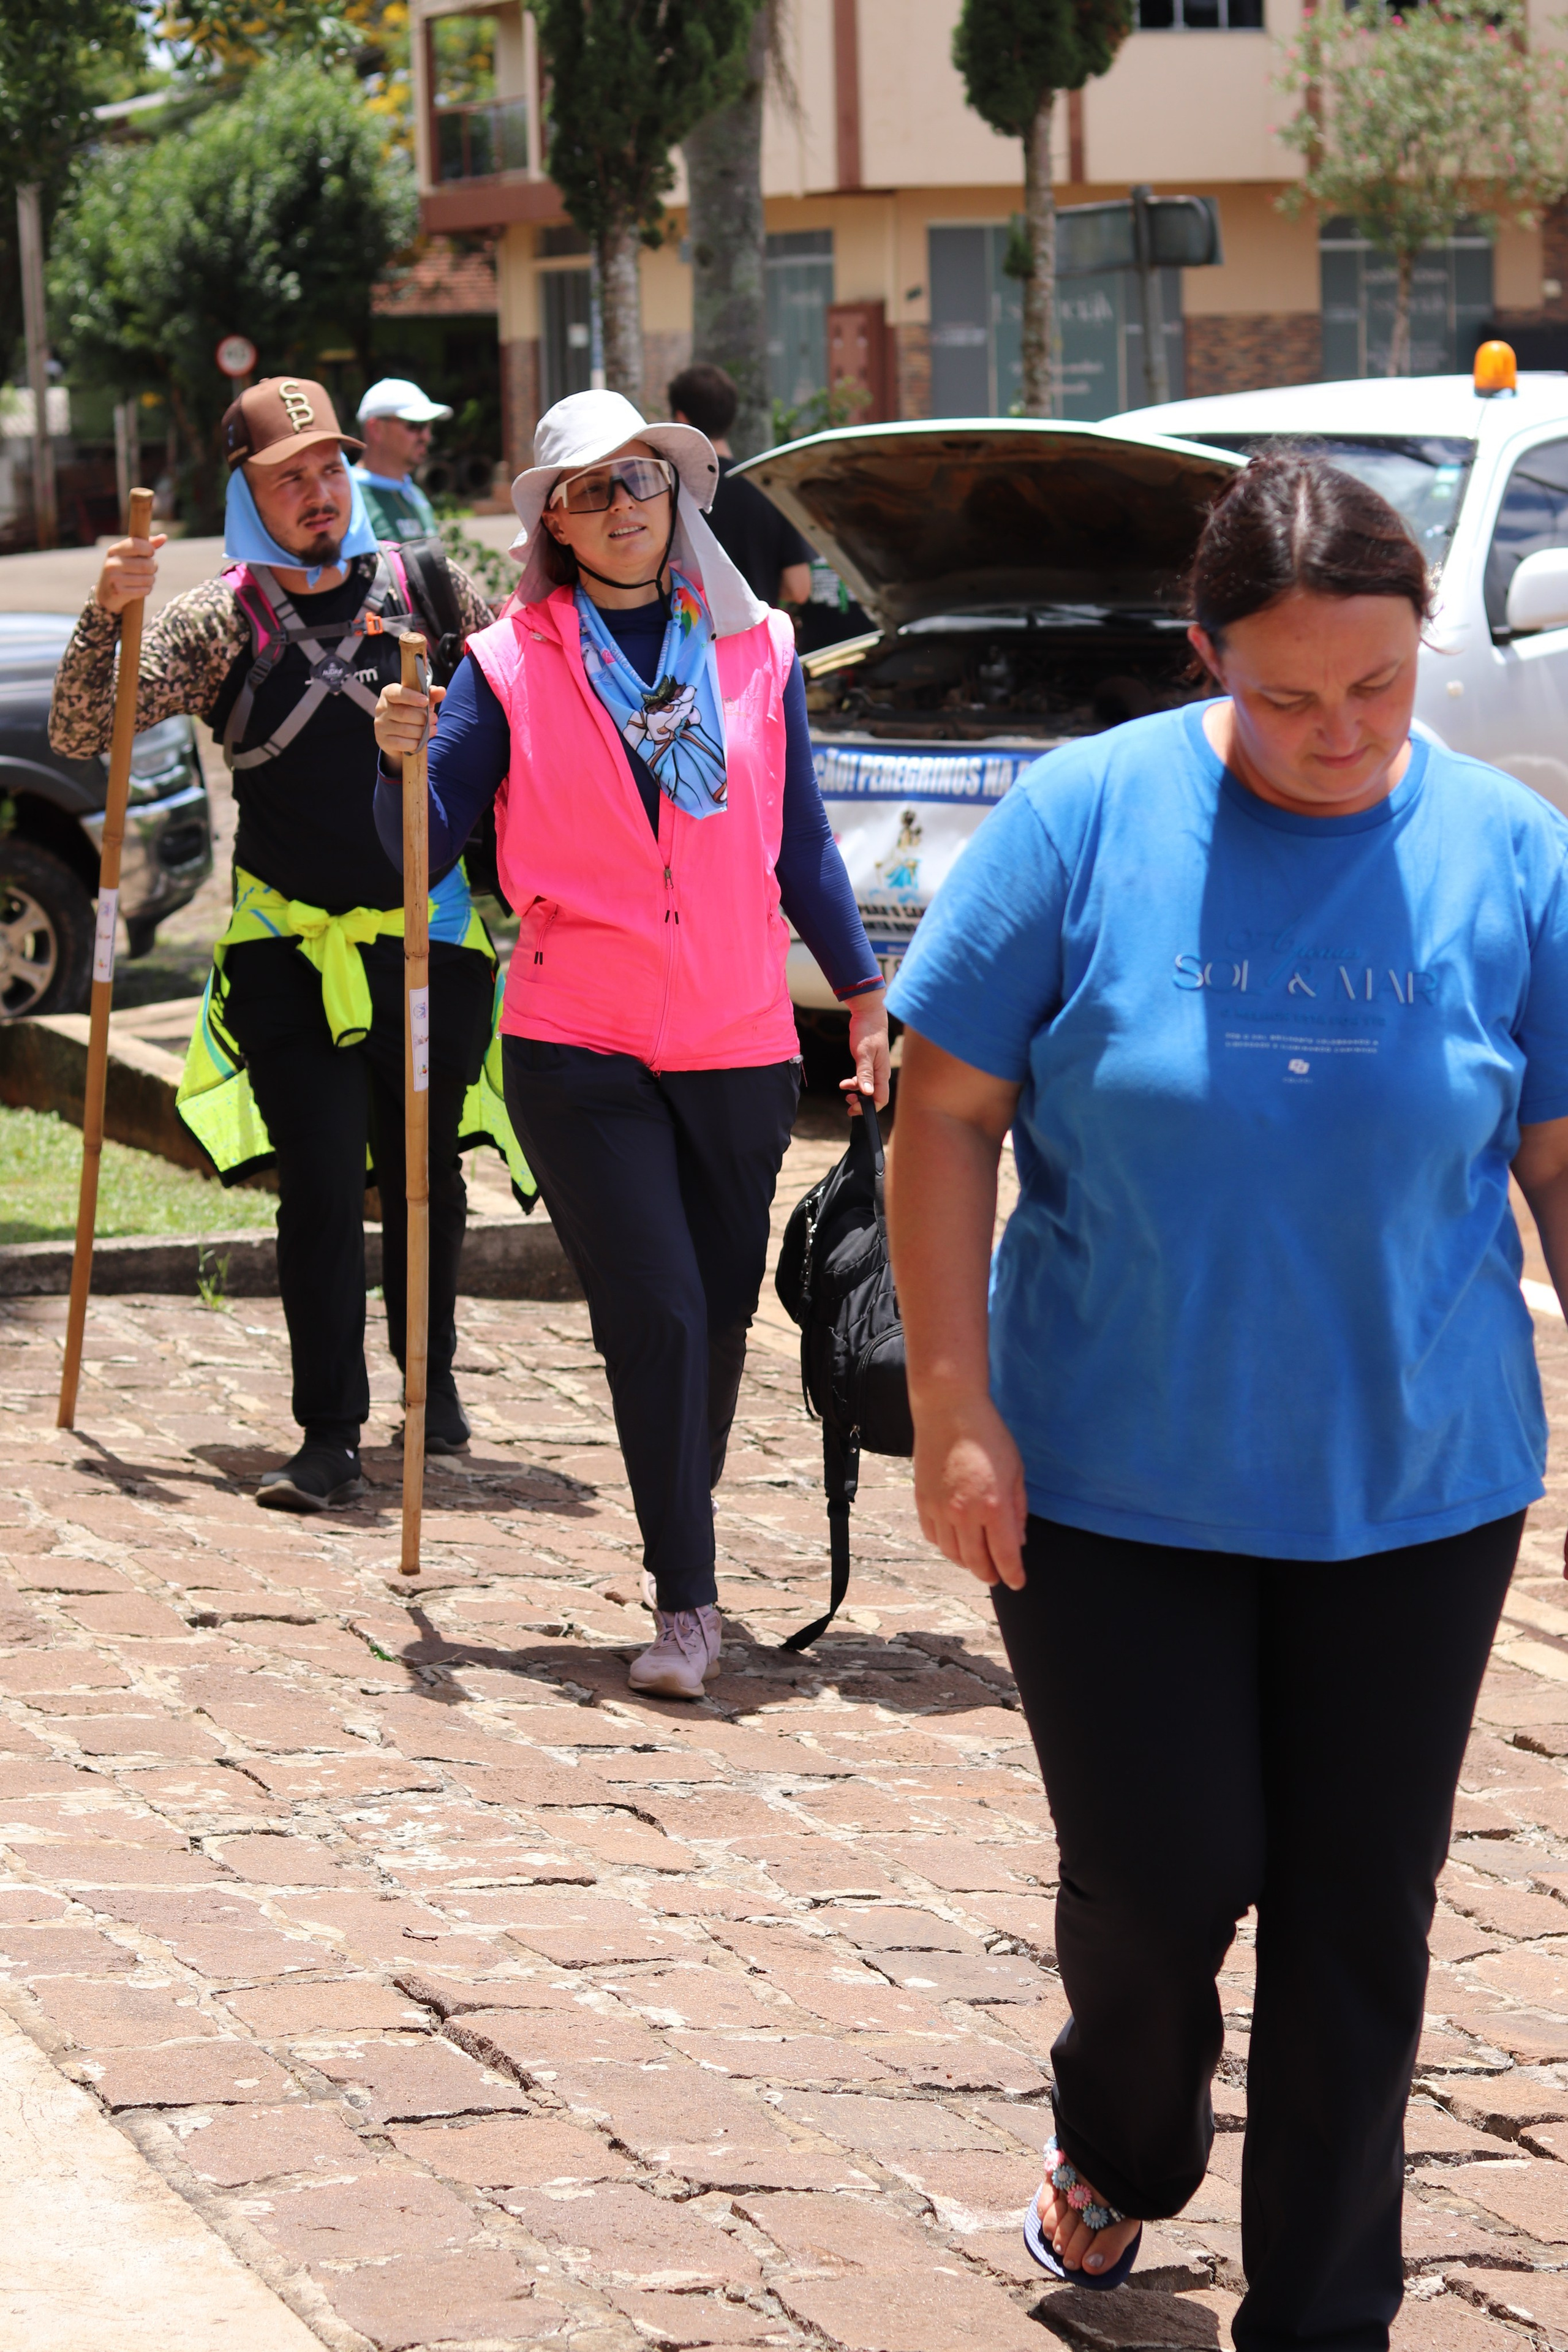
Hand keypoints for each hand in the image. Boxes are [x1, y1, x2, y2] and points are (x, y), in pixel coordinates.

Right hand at [94, 532, 166, 614]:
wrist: (106, 592)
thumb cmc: (123, 569)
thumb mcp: (130, 555)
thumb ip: (146, 545)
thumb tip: (164, 537)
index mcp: (114, 550)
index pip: (137, 545)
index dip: (149, 549)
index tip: (151, 553)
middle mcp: (112, 563)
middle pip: (146, 565)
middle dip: (153, 567)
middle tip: (152, 569)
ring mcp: (114, 578)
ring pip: (147, 579)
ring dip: (151, 580)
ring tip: (146, 579)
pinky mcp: (118, 592)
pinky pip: (144, 590)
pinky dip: (147, 590)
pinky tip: (142, 588)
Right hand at [374, 680, 444, 770]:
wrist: (397, 734)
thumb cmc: (411, 712)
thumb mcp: (421, 702)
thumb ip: (432, 695)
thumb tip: (441, 691)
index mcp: (389, 693)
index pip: (397, 693)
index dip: (412, 697)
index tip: (426, 701)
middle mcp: (381, 708)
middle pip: (404, 713)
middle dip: (423, 717)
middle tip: (434, 719)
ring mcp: (380, 725)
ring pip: (405, 729)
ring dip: (422, 731)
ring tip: (432, 729)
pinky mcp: (383, 740)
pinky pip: (402, 743)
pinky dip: (415, 743)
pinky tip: (421, 740)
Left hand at [841, 985, 890, 1111]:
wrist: (869, 1015)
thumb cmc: (868, 1032)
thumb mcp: (864, 1052)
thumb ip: (865, 1073)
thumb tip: (868, 1093)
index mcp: (882, 1073)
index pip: (880, 1099)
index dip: (868, 1108)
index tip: (854, 1108)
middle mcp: (881, 1074)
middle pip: (875, 1097)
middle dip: (862, 1103)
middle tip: (848, 1103)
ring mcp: (875, 1069)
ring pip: (868, 1089)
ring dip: (856, 1094)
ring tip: (844, 1092)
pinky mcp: (868, 1064)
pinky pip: (863, 1080)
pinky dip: (854, 1084)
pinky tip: (845, 1082)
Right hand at [913, 1394, 1026, 1589]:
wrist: (949, 1410)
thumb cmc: (988, 1436)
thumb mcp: (1015, 1471)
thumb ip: (1018, 1510)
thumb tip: (1018, 1540)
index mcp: (993, 1506)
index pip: (1004, 1554)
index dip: (1013, 1573)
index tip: (1017, 1582)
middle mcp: (964, 1513)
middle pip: (976, 1561)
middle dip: (989, 1574)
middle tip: (997, 1577)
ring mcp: (939, 1509)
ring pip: (952, 1553)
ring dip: (966, 1563)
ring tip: (977, 1563)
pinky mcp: (922, 1501)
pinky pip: (933, 1536)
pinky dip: (945, 1546)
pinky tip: (955, 1542)